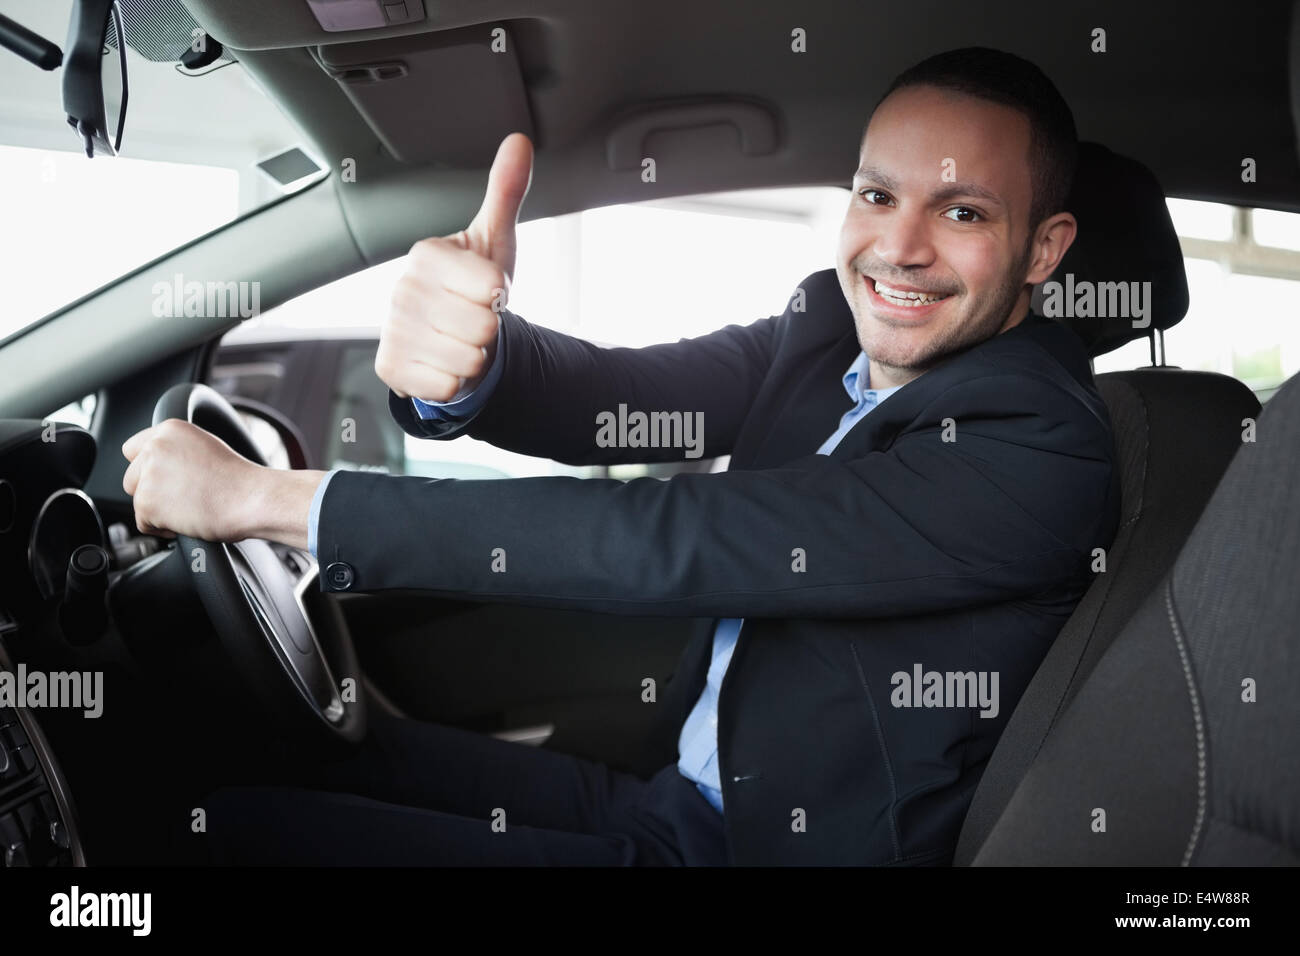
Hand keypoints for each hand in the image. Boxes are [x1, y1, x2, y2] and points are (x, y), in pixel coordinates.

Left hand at [121, 419, 260, 541]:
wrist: (252, 499)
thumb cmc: (239, 480)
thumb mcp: (206, 447)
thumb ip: (176, 450)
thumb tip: (160, 466)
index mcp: (170, 430)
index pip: (133, 449)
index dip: (148, 469)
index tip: (164, 480)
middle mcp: (155, 448)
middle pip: (131, 477)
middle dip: (151, 491)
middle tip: (181, 498)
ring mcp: (149, 475)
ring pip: (137, 500)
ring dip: (157, 510)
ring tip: (189, 509)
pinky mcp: (147, 503)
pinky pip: (143, 523)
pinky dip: (162, 528)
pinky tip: (187, 520)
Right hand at [376, 132, 533, 401]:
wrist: (447, 334)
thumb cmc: (472, 288)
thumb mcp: (494, 242)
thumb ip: (506, 193)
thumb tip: (520, 143)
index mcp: (426, 254)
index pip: (492, 286)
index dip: (500, 294)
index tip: (487, 290)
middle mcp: (402, 289)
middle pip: (484, 326)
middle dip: (490, 330)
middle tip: (474, 319)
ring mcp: (392, 329)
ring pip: (468, 359)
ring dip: (475, 358)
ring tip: (461, 340)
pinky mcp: (390, 367)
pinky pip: (446, 386)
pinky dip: (454, 382)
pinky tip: (444, 362)